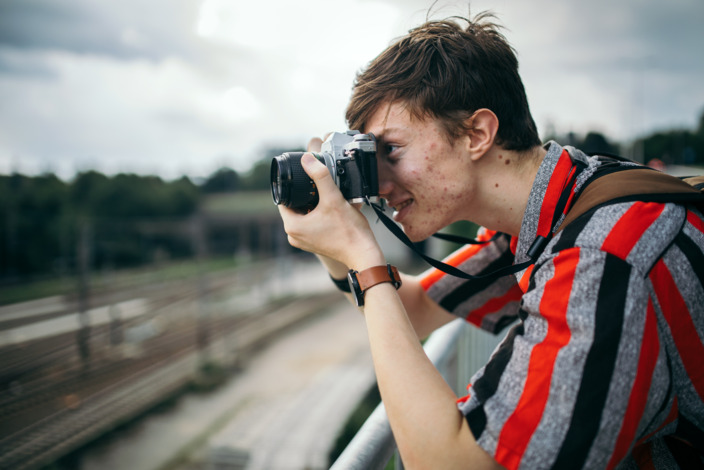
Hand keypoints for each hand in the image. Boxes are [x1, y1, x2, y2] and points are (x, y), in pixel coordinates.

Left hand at [277, 153, 384, 270]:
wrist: (363, 253)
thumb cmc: (349, 231)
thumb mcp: (333, 198)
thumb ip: (320, 176)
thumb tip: (306, 158)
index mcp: (292, 226)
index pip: (284, 199)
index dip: (294, 186)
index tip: (306, 179)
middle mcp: (293, 236)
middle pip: (294, 206)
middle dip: (305, 195)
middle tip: (320, 188)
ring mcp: (303, 242)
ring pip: (303, 214)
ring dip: (312, 205)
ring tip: (326, 198)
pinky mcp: (313, 244)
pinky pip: (310, 224)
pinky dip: (317, 215)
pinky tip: (330, 210)